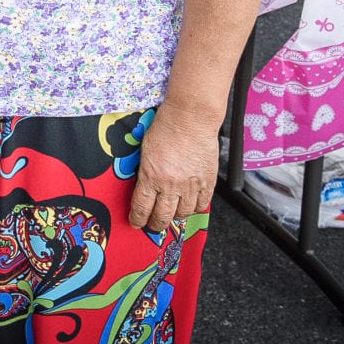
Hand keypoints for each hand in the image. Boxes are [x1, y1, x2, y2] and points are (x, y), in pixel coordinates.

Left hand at [128, 106, 218, 234]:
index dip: (138, 218)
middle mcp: (171, 186)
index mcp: (150, 177)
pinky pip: (202, 205)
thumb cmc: (165, 127)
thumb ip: (145, 171)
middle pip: (162, 216)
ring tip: (171, 214)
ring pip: (183, 214)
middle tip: (153, 224)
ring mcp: (191, 186)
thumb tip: (142, 187)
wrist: (190, 118)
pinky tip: (190, 205)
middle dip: (155, 224)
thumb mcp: (145, 150)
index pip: (141, 207)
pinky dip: (195, 208)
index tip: (136, 222)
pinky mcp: (207, 182)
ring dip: (175, 216)